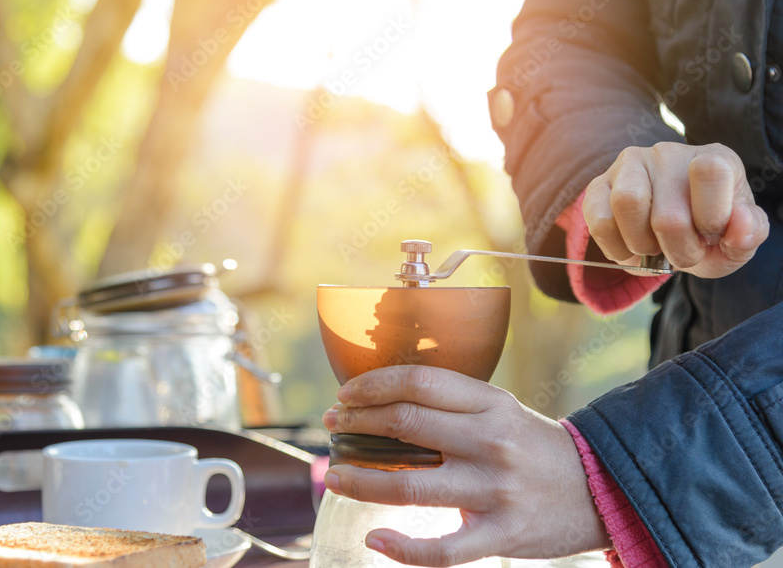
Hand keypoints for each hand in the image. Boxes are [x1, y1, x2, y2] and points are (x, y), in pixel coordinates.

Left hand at [321, 366, 607, 565]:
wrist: (599, 489)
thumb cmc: (532, 446)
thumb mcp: (501, 409)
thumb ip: (452, 405)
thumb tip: (383, 401)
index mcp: (491, 403)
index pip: (418, 383)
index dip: (372, 386)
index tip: (345, 394)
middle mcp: (491, 442)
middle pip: (406, 426)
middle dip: (358, 424)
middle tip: (333, 427)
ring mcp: (496, 491)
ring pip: (411, 486)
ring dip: (362, 482)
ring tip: (336, 477)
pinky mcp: (501, 534)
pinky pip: (443, 550)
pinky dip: (403, 548)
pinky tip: (376, 537)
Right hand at [583, 142, 768, 277]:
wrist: (669, 235)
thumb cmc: (706, 234)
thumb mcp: (737, 240)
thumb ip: (749, 233)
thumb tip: (739, 224)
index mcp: (713, 158)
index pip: (710, 172)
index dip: (711, 218)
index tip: (711, 234)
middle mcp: (668, 153)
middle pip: (668, 213)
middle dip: (677, 250)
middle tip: (683, 252)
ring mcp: (629, 165)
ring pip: (627, 204)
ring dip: (642, 245)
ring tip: (652, 248)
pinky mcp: (598, 185)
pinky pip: (598, 219)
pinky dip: (615, 248)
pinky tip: (630, 249)